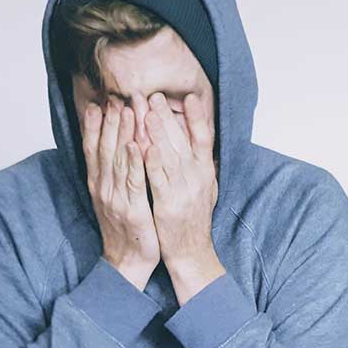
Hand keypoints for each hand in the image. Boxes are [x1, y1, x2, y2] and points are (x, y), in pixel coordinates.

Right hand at [82, 98, 160, 290]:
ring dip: (121, 133)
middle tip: (115, 97)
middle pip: (104, 148)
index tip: (98, 102)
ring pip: (117, 160)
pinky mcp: (132, 209)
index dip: (95, 125)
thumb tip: (113, 149)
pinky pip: (132, 182)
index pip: (93, 149)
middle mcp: (103, 188)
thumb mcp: (113, 198)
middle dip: (110, 121)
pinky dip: (132, 162)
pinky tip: (135, 145)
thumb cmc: (125, 229)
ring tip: (126, 110)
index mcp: (98, 184)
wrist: (127, 262)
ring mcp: (115, 198)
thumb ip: (112, 174)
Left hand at [143, 91, 224, 299]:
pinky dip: (151, 161)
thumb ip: (201, 166)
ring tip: (145, 110)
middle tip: (152, 95)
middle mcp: (198, 178)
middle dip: (167, 116)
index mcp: (206, 173)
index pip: (204, 138)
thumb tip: (200, 143)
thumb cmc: (193, 220)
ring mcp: (184, 191)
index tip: (190, 97)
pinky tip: (141, 146)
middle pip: (182, 141)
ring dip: (157, 132)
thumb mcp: (206, 189)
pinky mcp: (168, 204)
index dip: (198, 117)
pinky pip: (158, 179)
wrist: (191, 252)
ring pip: (169, 155)